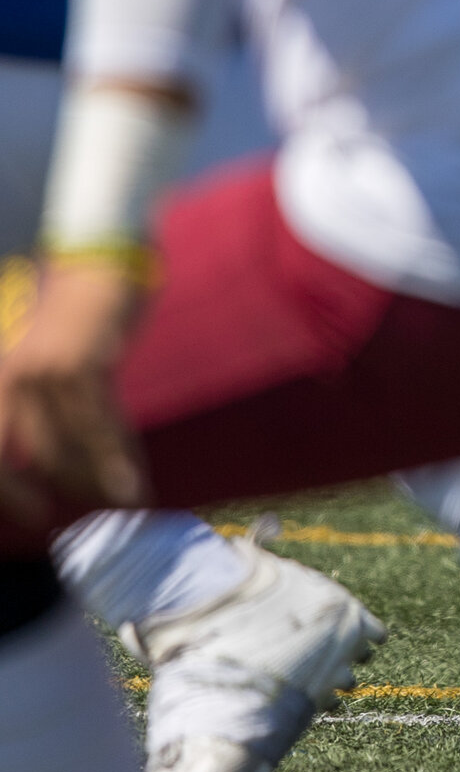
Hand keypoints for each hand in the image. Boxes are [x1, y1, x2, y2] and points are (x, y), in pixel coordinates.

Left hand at [0, 252, 151, 524]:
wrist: (102, 256)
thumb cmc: (78, 310)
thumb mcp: (45, 357)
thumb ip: (43, 403)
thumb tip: (57, 461)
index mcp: (0, 377)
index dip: (9, 494)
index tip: (37, 515)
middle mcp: (12, 378)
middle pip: (30, 460)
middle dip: (61, 493)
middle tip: (93, 512)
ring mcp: (46, 373)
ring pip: (67, 452)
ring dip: (98, 485)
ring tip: (127, 502)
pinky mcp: (84, 368)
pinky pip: (102, 431)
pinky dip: (120, 464)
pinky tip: (135, 485)